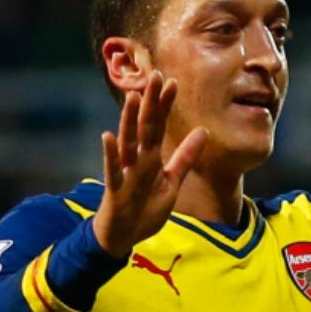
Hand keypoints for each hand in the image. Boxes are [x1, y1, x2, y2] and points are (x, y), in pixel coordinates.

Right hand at [91, 72, 207, 259]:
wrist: (123, 235)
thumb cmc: (145, 207)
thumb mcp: (172, 182)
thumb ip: (185, 158)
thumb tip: (203, 132)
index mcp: (151, 158)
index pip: (159, 126)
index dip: (165, 106)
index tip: (173, 82)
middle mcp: (137, 160)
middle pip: (145, 127)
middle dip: (150, 103)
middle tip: (156, 76)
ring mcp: (125, 173)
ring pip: (127, 143)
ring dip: (129, 121)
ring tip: (132, 97)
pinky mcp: (115, 189)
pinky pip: (113, 170)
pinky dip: (110, 154)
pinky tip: (107, 136)